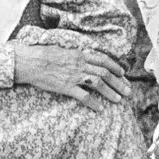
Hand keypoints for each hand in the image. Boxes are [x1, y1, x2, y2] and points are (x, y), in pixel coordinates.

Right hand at [12, 45, 131, 110]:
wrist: (30, 61)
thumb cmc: (43, 54)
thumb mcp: (63, 49)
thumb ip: (76, 54)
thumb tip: (85, 55)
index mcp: (80, 54)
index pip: (103, 59)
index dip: (115, 67)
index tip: (123, 73)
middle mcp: (80, 64)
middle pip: (105, 73)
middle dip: (119, 82)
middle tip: (128, 91)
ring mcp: (74, 76)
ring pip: (98, 84)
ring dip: (111, 92)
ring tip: (119, 100)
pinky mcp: (66, 87)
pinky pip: (84, 96)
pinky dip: (94, 103)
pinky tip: (100, 108)